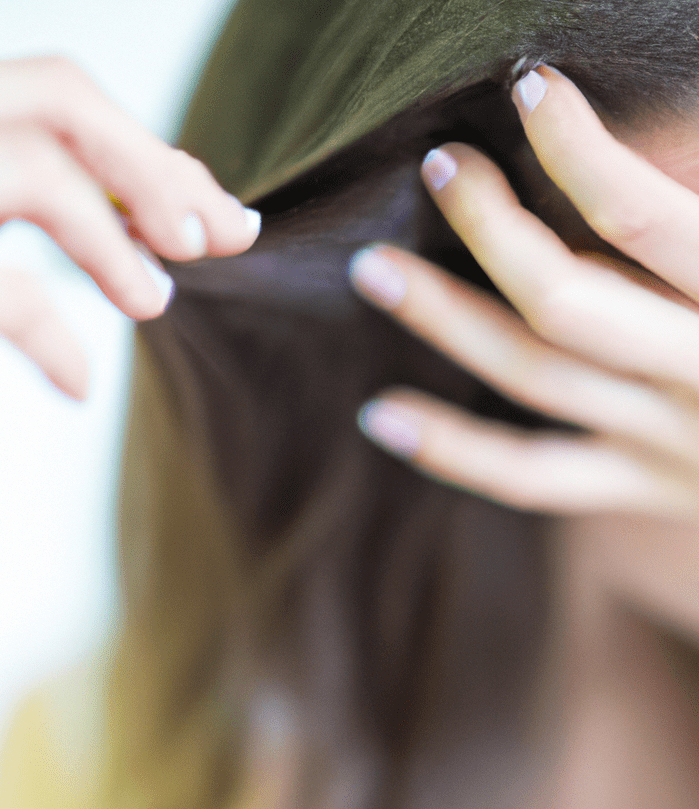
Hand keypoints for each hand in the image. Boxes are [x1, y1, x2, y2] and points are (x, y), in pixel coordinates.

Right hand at [0, 55, 260, 511]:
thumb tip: (92, 228)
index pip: (42, 92)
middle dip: (155, 168)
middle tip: (212, 236)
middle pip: (57, 99)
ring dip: (121, 242)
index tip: (196, 206)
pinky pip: (6, 292)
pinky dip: (61, 341)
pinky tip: (75, 383)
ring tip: (155, 304)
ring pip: (40, 174)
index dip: (137, 146)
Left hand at [350, 65, 698, 519]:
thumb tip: (646, 151)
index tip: (529, 88)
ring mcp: (668, 443)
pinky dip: (454, 452)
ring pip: (535, 379)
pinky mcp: (640, 488)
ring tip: (372, 270)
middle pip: (569, 302)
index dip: (580, 151)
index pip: (647, 221)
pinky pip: (533, 478)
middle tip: (437, 165)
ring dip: (446, 322)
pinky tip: (378, 417)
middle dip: (493, 230)